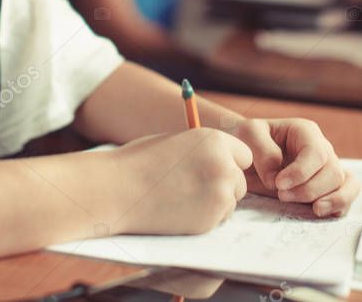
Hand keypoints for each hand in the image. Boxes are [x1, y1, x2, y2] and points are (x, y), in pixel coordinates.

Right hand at [112, 128, 251, 234]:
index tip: (212, 169)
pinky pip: (217, 221)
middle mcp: (224, 166)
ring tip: (181, 197)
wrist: (117, 190)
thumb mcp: (177, 142)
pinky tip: (178, 211)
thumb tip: (224, 161)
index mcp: (215, 140)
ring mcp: (219, 196)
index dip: (229, 162)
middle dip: (223, 186)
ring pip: (230, 203)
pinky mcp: (210, 220)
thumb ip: (204, 151)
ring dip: (214, 204)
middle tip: (193, 187)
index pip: (244, 155)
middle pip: (240, 181)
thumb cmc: (140, 163)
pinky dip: (203, 219)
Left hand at [227, 118, 360, 217]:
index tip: (278, 184)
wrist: (246, 155)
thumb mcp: (247, 134)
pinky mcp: (326, 187)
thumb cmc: (248, 139)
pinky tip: (321, 213)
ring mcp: (327, 168)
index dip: (301, 173)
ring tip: (313, 211)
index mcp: (305, 132)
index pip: (316, 153)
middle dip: (309, 190)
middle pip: (333, 172)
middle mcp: (322, 149)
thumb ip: (262, 151)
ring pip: (345, 184)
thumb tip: (277, 177)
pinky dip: (339, 207)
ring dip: (330, 201)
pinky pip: (346, 196)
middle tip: (282, 196)